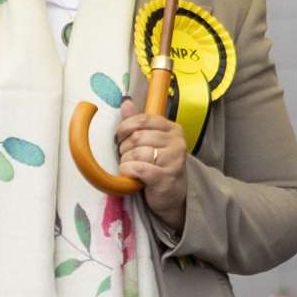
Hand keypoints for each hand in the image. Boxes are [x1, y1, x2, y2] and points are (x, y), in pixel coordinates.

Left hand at [115, 97, 187, 229]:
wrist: (173, 195)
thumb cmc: (157, 165)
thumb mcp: (150, 141)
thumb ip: (137, 122)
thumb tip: (126, 101)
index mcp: (172, 129)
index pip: (143, 119)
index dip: (125, 127)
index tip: (120, 137)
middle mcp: (177, 142)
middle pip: (137, 137)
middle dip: (124, 147)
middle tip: (125, 155)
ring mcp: (174, 160)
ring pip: (136, 152)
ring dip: (125, 160)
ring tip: (130, 166)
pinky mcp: (166, 177)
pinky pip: (138, 167)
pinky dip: (128, 170)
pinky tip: (129, 174)